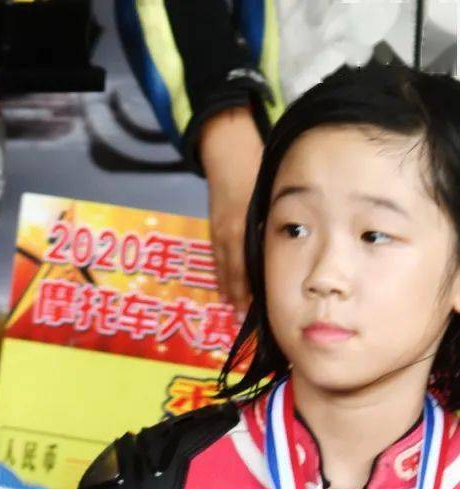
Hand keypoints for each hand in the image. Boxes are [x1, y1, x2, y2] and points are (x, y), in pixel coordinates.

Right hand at [198, 106, 262, 313]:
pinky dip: (222, 278)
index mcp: (243, 228)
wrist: (228, 152)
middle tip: (244, 322)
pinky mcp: (213, 231)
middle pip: (234, 274)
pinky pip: (217, 261)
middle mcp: (228, 235)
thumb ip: (275, 224)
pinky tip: (226, 292)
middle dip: (239, 299)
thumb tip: (289, 252)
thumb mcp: (269, 197)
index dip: (251, 290)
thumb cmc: (255, 170)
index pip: (248, 267)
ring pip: (223, 270)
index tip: (257, 310)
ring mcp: (218, 234)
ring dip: (229, 292)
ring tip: (234, 313)